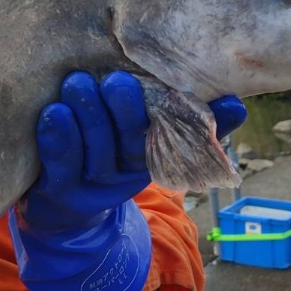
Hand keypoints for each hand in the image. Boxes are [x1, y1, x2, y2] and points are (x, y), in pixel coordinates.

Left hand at [7, 70, 246, 290]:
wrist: (63, 211)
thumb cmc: (106, 154)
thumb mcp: (147, 140)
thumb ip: (188, 120)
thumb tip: (237, 104)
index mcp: (147, 160)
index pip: (166, 140)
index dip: (175, 117)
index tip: (167, 87)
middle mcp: (121, 176)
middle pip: (125, 144)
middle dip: (123, 112)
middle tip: (116, 80)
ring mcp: (89, 187)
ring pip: (92, 153)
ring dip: (86, 117)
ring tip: (77, 83)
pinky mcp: (58, 193)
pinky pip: (60, 166)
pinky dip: (57, 139)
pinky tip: (53, 112)